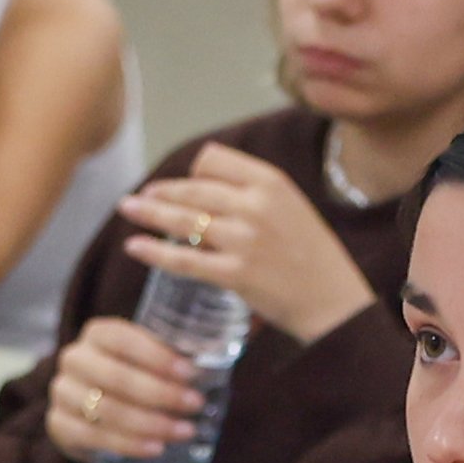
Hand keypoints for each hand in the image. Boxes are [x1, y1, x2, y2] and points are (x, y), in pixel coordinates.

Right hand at [44, 312, 206, 462]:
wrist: (91, 412)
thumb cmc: (133, 379)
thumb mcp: (149, 360)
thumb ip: (174, 355)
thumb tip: (228, 350)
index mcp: (97, 333)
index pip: (123, 339)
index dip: (157, 356)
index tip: (191, 373)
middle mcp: (74, 358)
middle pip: (116, 377)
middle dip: (160, 393)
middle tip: (195, 405)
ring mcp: (62, 392)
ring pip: (106, 409)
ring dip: (150, 423)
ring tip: (184, 431)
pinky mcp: (58, 425)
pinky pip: (93, 437)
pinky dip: (128, 444)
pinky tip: (155, 449)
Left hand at [121, 140, 372, 343]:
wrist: (336, 302)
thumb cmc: (314, 259)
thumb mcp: (293, 209)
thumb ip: (256, 196)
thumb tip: (208, 196)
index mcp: (271, 182)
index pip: (213, 159)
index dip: (192, 173)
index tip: (182, 185)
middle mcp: (256, 204)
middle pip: (192, 188)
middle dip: (160, 192)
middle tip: (139, 198)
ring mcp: (245, 240)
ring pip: (182, 220)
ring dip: (148, 213)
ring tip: (127, 210)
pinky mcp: (236, 274)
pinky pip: (184, 261)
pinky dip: (154, 253)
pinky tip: (135, 247)